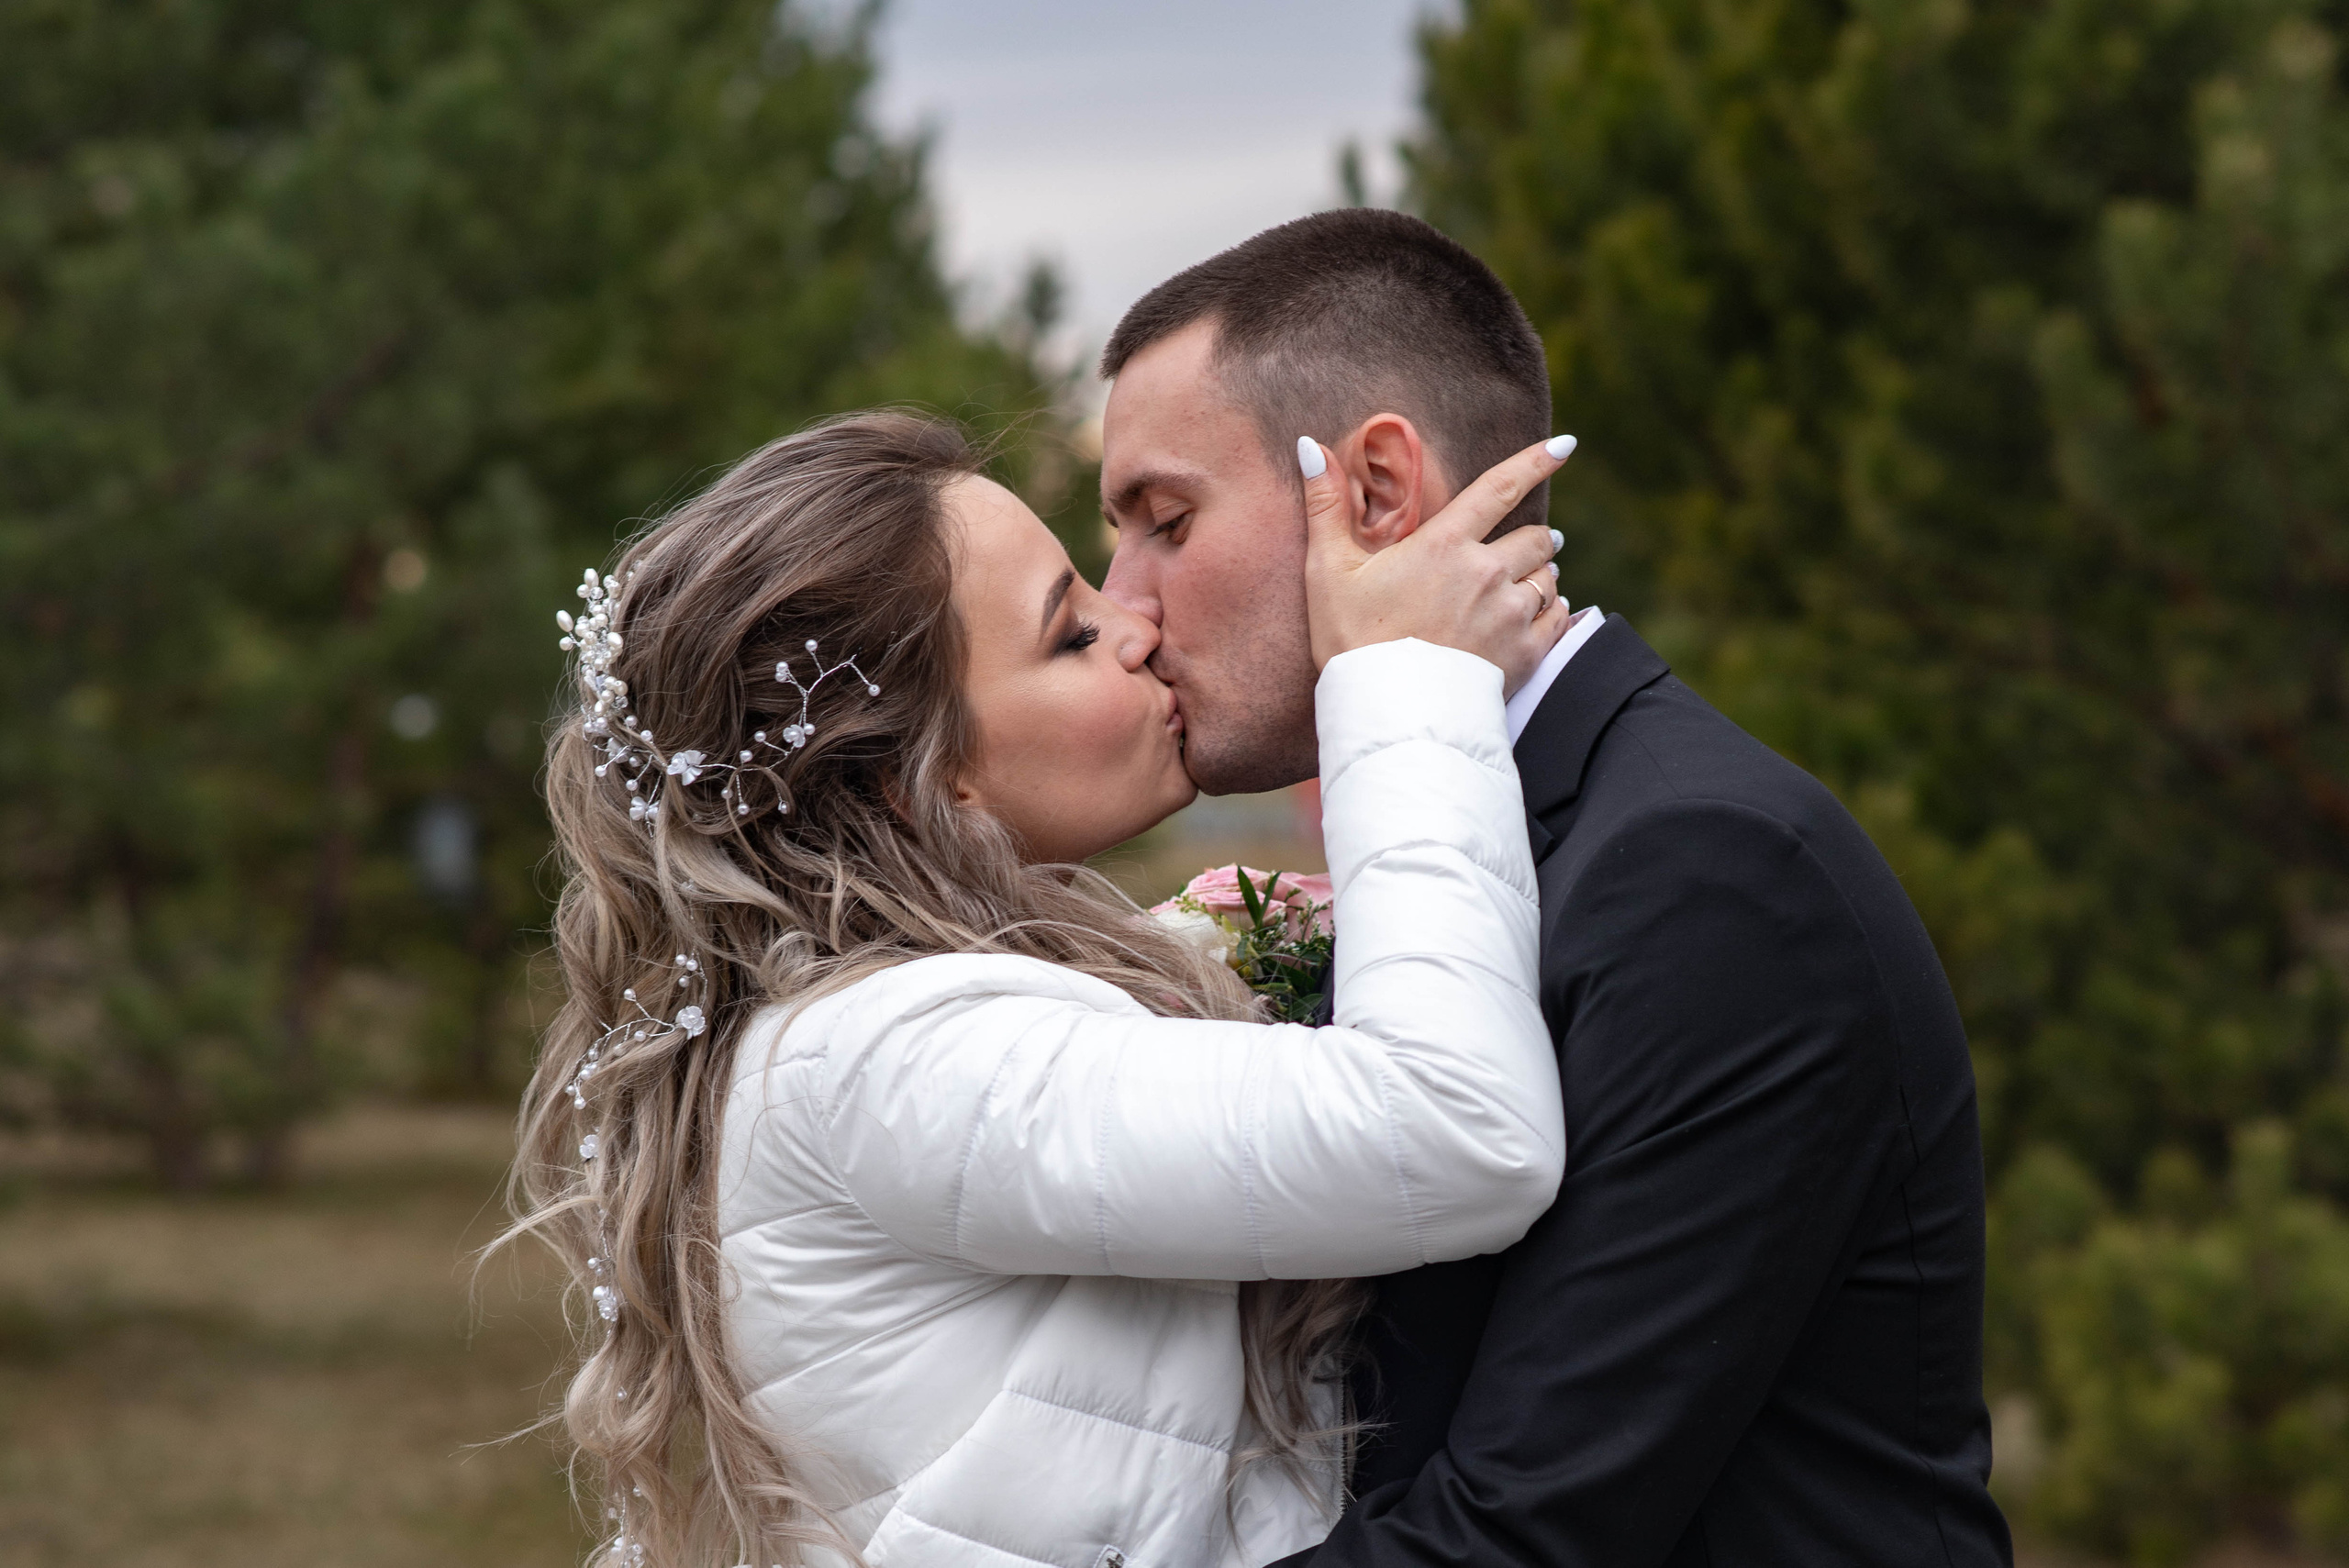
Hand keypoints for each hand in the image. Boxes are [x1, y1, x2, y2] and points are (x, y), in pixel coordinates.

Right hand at [1300, 433, 1577, 689]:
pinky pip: (1558, 617)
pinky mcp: (1526, 653)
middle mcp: (1487, 572)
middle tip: (1522, 548)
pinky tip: (1533, 618)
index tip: (1565, 446)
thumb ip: (1325, 506)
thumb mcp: (1327, 571)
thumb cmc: (1352, 641)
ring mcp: (1510, 613)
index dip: (1535, 460)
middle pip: (1536, 536)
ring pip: (1548, 577)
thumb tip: (1307, 446)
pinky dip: (1551, 612)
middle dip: (1533, 537)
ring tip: (1521, 587)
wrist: (1386, 714)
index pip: (1501, 487)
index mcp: (1446, 545)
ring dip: (1539, 576)